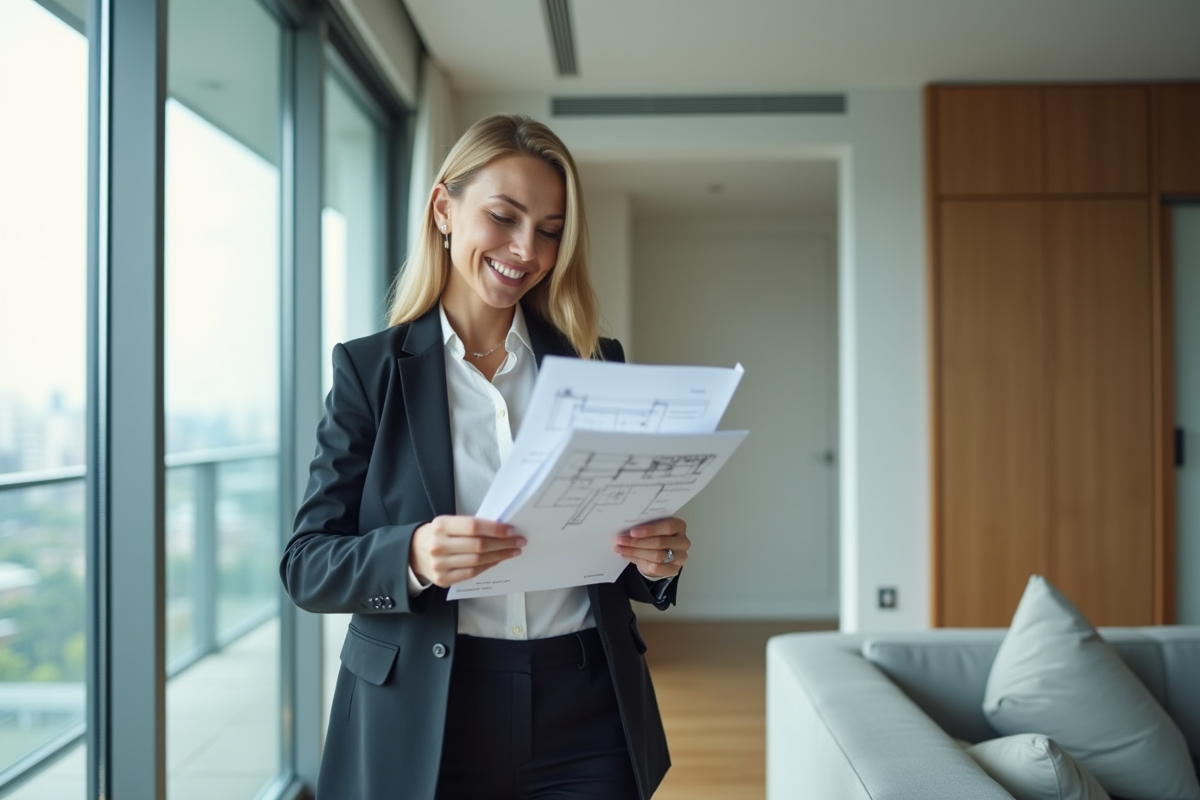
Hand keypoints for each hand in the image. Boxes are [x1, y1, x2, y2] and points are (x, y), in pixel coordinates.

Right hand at [410, 515, 525, 587]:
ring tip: (512, 551)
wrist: (414, 553)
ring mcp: (439, 564)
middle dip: (503, 543)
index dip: (495, 529)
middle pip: (478, 546)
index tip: (511, 530)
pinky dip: (488, 566)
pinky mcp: (443, 579)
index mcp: (441, 525)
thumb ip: (470, 526)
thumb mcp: (448, 523)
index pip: (473, 526)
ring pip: (478, 561)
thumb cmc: (438, 535)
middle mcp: (438, 545)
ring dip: (500, 556)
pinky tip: (498, 560)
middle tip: (518, 541)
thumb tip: (502, 529)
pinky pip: (472, 573)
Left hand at [614, 517, 688, 579]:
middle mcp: (683, 541)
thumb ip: (644, 529)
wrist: (660, 557)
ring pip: (658, 556)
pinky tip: (627, 556)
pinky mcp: (674, 569)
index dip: (650, 530)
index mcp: (679, 526)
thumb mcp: (652, 530)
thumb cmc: (656, 538)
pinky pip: (657, 568)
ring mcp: (680, 556)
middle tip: (621, 541)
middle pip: (661, 542)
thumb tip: (625, 531)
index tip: (633, 532)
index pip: (668, 526)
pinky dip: (639, 561)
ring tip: (621, 548)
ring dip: (636, 552)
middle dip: (638, 542)